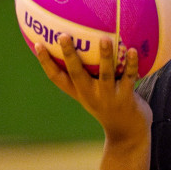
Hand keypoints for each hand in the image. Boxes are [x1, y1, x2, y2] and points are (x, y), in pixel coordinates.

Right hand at [34, 33, 150, 142]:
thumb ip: (86, 73)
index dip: (45, 62)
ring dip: (105, 56)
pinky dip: (131, 63)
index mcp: (78, 92)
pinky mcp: (126, 97)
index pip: (56, 77)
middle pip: (76, 74)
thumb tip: (82, 43)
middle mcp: (90, 94)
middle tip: (63, 36)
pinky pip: (129, 77)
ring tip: (104, 39)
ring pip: (105, 74)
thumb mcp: (92, 92)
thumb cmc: (108, 104)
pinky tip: (133, 49)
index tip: (37, 43)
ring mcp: (108, 97)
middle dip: (69, 55)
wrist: (127, 133)